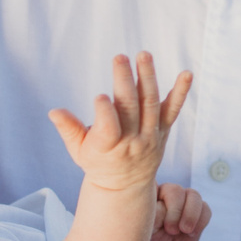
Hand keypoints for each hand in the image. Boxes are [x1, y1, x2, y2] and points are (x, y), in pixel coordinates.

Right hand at [49, 52, 192, 193]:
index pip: (108, 129)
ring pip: (150, 103)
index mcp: (108, 147)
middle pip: (130, 108)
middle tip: (119, 58)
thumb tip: (54, 112)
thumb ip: (69, 129)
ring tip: (143, 55)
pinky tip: (187, 73)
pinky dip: (181, 92)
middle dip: (124, 82)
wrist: (126, 185)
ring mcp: (150, 135)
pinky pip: (173, 110)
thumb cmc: (97, 162)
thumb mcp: (78, 150)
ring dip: (147, 77)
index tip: (100, 97)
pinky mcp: (162, 130)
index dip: (104, 114)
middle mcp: (132, 141)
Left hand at [148, 184, 209, 240]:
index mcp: (148, 194)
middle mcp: (165, 194)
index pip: (152, 182)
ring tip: (184, 231)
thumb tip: (164, 205)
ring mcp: (182, 203)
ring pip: (193, 195)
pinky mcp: (196, 214)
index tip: (157, 215)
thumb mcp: (144, 230)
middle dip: (175, 211)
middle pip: (175, 190)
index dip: (156, 194)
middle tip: (171, 230)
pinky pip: (205, 209)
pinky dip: (201, 221)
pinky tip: (191, 234)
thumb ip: (154, 215)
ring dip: (190, 215)